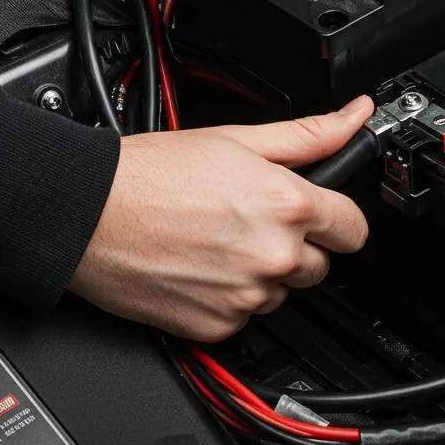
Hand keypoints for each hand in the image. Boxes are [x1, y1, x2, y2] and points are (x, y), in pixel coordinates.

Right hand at [70, 96, 372, 340]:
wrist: (89, 212)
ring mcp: (245, 297)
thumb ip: (311, 134)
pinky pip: (244, 317)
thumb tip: (355, 117)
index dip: (339, 217)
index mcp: (287, 205)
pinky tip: (201, 266)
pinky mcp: (216, 327)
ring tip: (219, 239)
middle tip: (252, 219)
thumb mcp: (239, 139)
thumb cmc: (153, 172)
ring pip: (282, 291)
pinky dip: (230, 298)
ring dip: (263, 271)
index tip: (325, 214)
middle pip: (320, 263)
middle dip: (297, 244)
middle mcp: (273, 256)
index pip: (354, 228)